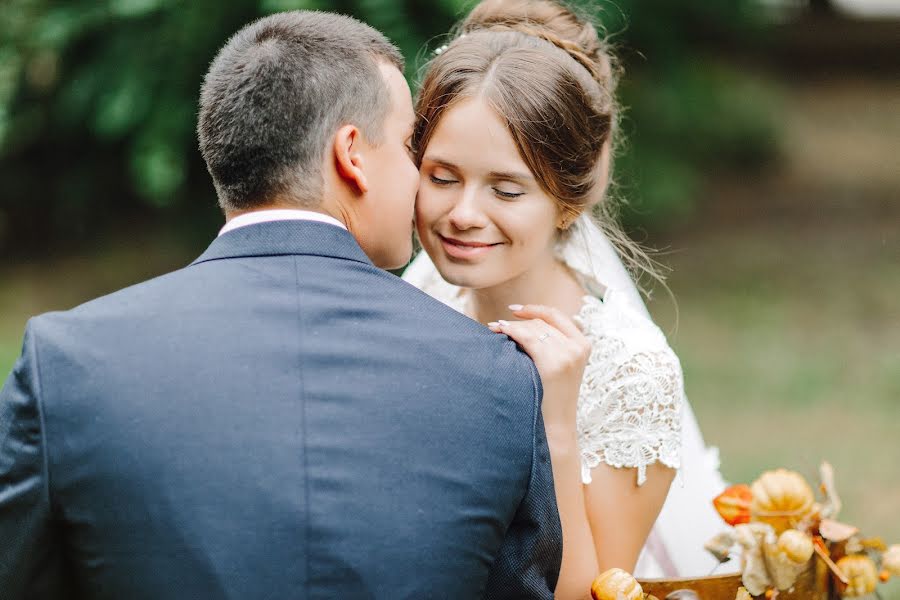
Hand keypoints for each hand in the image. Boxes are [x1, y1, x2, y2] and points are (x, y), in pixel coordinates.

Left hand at [489, 304, 590, 426]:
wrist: (555, 427)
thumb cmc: (550, 399)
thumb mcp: (560, 367)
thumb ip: (553, 345)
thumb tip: (526, 323)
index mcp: (583, 345)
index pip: (556, 316)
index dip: (534, 309)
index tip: (514, 309)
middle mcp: (579, 347)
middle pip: (542, 323)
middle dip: (517, 322)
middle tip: (496, 326)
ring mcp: (568, 354)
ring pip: (534, 329)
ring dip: (511, 327)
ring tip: (494, 330)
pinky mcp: (555, 363)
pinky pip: (529, 338)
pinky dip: (512, 332)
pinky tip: (499, 332)